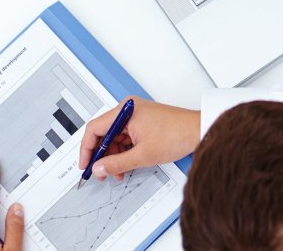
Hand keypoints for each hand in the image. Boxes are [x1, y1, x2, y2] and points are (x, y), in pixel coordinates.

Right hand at [79, 98, 199, 180]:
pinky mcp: (142, 121)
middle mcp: (128, 109)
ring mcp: (136, 115)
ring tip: (116, 174)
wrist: (197, 131)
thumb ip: (116, 164)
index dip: (87, 148)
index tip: (85, 165)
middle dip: (101, 155)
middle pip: (104, 133)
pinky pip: (125, 137)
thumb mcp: (142, 155)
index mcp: (125, 110)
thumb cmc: (176, 134)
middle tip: (99, 173)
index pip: (95, 128)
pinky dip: (123, 152)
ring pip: (114, 137)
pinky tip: (124, 166)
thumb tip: (98, 168)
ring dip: (113, 156)